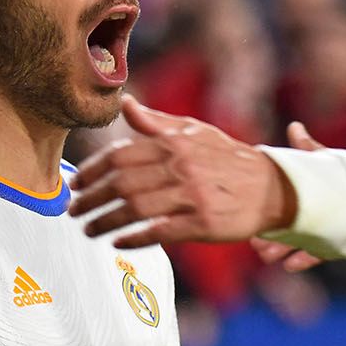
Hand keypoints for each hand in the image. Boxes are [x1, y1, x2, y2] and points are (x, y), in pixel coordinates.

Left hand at [68, 95, 296, 247]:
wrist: (272, 187)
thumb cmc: (228, 159)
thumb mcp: (195, 132)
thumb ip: (156, 122)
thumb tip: (125, 103)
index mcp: (174, 143)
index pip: (120, 155)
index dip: (92, 170)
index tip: (74, 184)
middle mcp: (181, 166)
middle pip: (122, 183)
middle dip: (91, 198)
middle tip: (73, 211)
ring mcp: (192, 195)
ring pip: (136, 208)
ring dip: (106, 221)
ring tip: (88, 230)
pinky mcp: (203, 222)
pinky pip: (161, 231)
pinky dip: (135, 237)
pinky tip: (118, 242)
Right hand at [246, 121, 327, 271]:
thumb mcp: (326, 162)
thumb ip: (308, 150)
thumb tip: (294, 126)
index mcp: (303, 192)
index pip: (280, 197)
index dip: (265, 206)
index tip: (251, 214)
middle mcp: (309, 211)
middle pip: (286, 223)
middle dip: (269, 234)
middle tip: (256, 242)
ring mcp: (321, 229)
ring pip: (298, 240)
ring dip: (281, 248)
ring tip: (268, 256)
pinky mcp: (334, 244)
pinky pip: (319, 253)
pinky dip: (305, 259)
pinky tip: (290, 266)